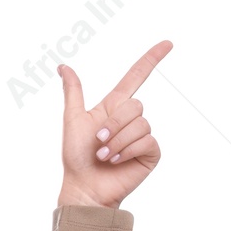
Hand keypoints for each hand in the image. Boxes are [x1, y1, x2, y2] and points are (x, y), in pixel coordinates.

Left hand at [55, 40, 170, 208]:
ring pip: (141, 123)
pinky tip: (117, 161)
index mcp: (113, 107)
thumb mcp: (73, 120)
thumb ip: (74, 92)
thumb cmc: (76, 157)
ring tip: (104, 155)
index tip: (168, 43)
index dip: (151, 59)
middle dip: (114, 124)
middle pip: (135, 105)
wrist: (84, 186)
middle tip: (99, 142)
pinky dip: (128, 150)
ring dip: (118, 140)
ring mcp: (142, 135)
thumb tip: (63, 66)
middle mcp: (130, 119)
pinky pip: (147, 141)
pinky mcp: (150, 152)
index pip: (136, 76)